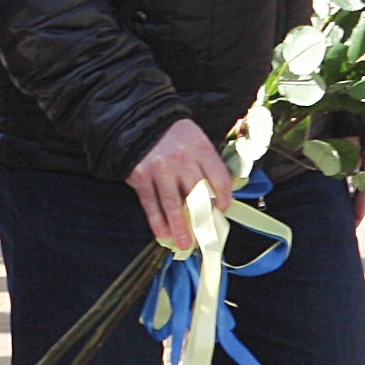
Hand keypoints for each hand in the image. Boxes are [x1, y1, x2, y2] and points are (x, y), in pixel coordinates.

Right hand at [127, 117, 235, 250]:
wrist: (140, 121)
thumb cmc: (173, 135)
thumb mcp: (196, 141)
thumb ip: (206, 165)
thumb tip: (214, 198)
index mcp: (200, 149)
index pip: (219, 178)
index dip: (224, 197)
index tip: (222, 209)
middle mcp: (181, 159)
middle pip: (196, 195)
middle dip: (202, 220)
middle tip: (205, 238)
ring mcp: (159, 169)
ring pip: (172, 204)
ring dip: (179, 227)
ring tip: (185, 244)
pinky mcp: (141, 176)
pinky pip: (150, 203)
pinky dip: (157, 221)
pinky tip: (163, 235)